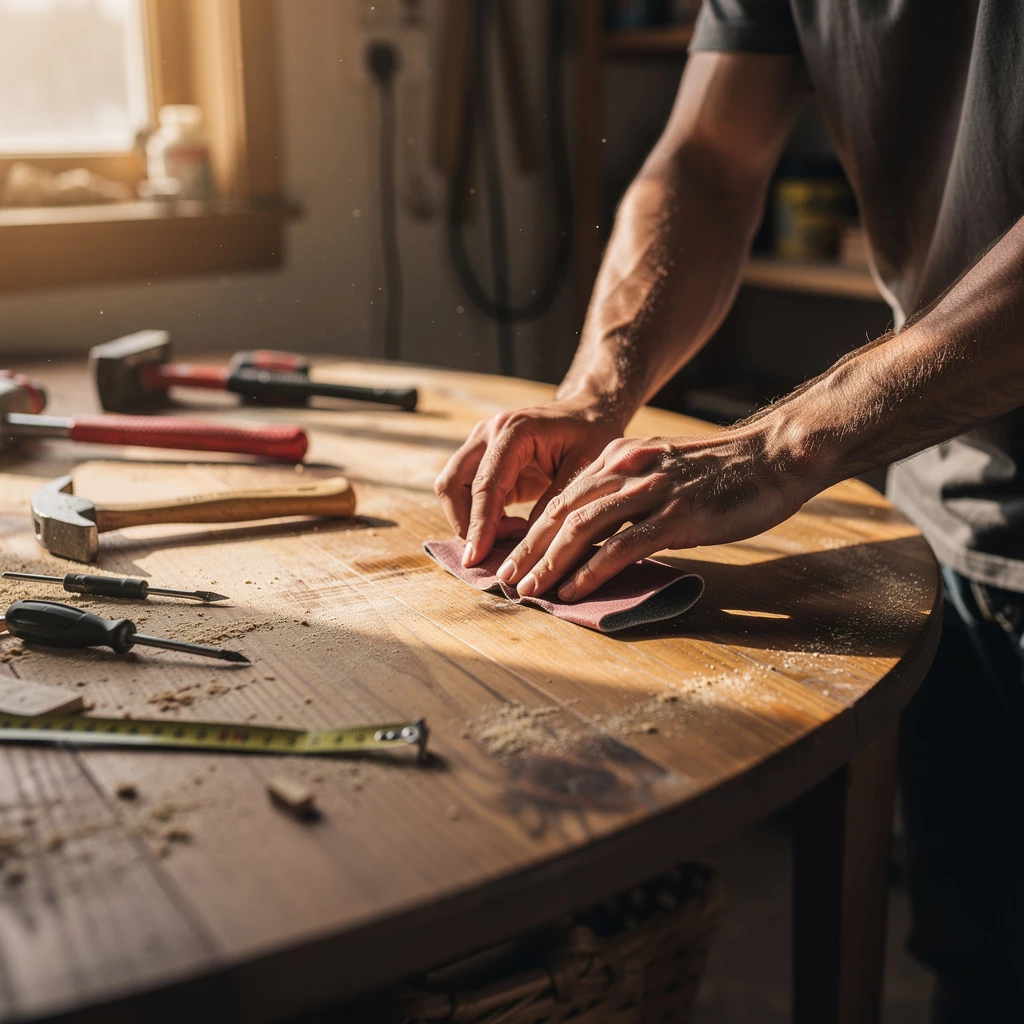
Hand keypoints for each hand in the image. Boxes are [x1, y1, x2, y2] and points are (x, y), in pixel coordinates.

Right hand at [434, 400, 623, 566]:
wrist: (589, 414)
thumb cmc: (592, 436)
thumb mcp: (586, 468)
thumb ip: (556, 501)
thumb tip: (527, 543)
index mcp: (515, 430)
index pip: (485, 483)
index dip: (480, 523)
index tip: (476, 557)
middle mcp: (489, 433)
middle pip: (452, 485)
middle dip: (466, 525)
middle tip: (498, 552)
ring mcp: (481, 445)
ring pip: (452, 490)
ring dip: (471, 522)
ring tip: (511, 539)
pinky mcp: (483, 461)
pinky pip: (466, 494)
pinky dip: (481, 518)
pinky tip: (512, 530)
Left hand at [494, 427, 810, 601]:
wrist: (775, 456)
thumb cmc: (723, 472)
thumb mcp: (663, 469)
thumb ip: (630, 492)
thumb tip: (602, 531)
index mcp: (620, 457)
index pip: (563, 497)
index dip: (533, 531)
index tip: (512, 558)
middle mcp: (627, 469)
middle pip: (562, 512)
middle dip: (529, 548)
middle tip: (504, 579)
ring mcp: (651, 491)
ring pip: (583, 528)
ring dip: (550, 562)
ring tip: (528, 589)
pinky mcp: (676, 515)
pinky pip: (622, 545)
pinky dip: (592, 571)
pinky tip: (573, 590)